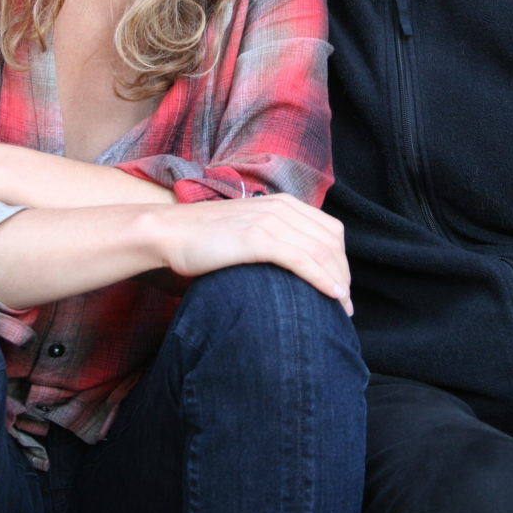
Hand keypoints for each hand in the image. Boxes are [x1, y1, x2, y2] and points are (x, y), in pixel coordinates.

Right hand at [152, 193, 353, 314]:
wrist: (169, 232)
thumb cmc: (203, 237)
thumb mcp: (247, 229)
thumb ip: (272, 236)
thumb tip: (292, 264)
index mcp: (282, 203)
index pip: (330, 230)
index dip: (342, 260)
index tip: (341, 286)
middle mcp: (280, 208)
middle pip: (331, 242)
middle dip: (343, 274)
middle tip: (344, 304)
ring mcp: (269, 221)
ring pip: (321, 252)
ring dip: (338, 282)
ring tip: (341, 308)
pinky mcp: (257, 239)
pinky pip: (302, 260)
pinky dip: (322, 279)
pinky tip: (332, 296)